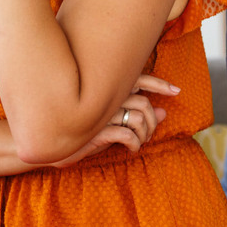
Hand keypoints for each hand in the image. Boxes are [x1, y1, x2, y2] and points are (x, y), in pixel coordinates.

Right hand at [49, 74, 179, 168]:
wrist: (48, 142)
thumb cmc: (81, 131)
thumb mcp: (112, 122)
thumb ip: (137, 114)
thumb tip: (164, 112)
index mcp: (109, 89)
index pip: (140, 78)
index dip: (160, 83)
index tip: (177, 91)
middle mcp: (106, 96)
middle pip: (145, 104)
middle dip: (154, 123)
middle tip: (150, 135)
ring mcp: (101, 112)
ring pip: (140, 118)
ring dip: (145, 135)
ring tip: (139, 143)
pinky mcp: (96, 129)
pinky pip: (128, 134)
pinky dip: (135, 143)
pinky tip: (131, 149)